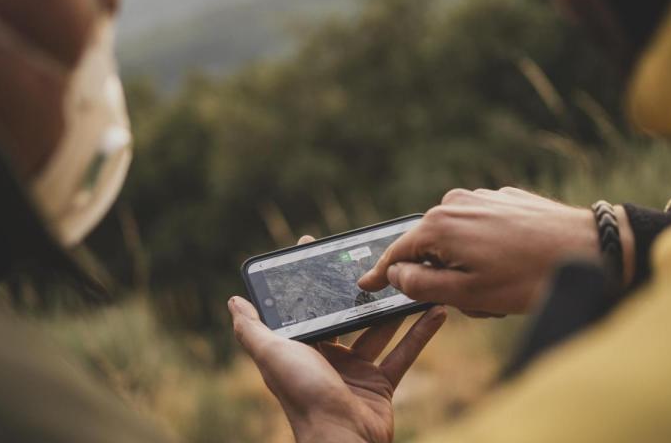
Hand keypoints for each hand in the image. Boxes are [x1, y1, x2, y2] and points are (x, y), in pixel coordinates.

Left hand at [230, 238, 446, 442]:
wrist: (342, 441)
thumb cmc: (303, 396)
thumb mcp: (272, 355)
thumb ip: (252, 329)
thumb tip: (234, 301)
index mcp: (300, 349)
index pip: (305, 307)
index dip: (309, 279)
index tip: (318, 247)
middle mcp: (326, 358)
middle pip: (344, 316)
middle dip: (357, 290)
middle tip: (375, 259)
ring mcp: (355, 371)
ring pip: (378, 330)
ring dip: (395, 308)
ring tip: (411, 281)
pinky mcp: (381, 385)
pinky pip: (403, 354)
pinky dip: (420, 334)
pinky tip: (436, 311)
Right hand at [358, 187, 632, 314]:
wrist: (589, 248)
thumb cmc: (528, 276)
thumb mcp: (468, 294)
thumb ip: (421, 286)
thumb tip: (396, 274)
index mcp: (440, 225)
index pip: (398, 252)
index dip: (380, 272)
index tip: (365, 284)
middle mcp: (456, 203)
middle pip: (431, 247)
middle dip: (444, 276)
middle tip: (475, 301)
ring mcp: (483, 197)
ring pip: (459, 240)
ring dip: (469, 266)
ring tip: (503, 289)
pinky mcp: (507, 199)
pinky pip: (483, 229)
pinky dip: (489, 250)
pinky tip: (516, 268)